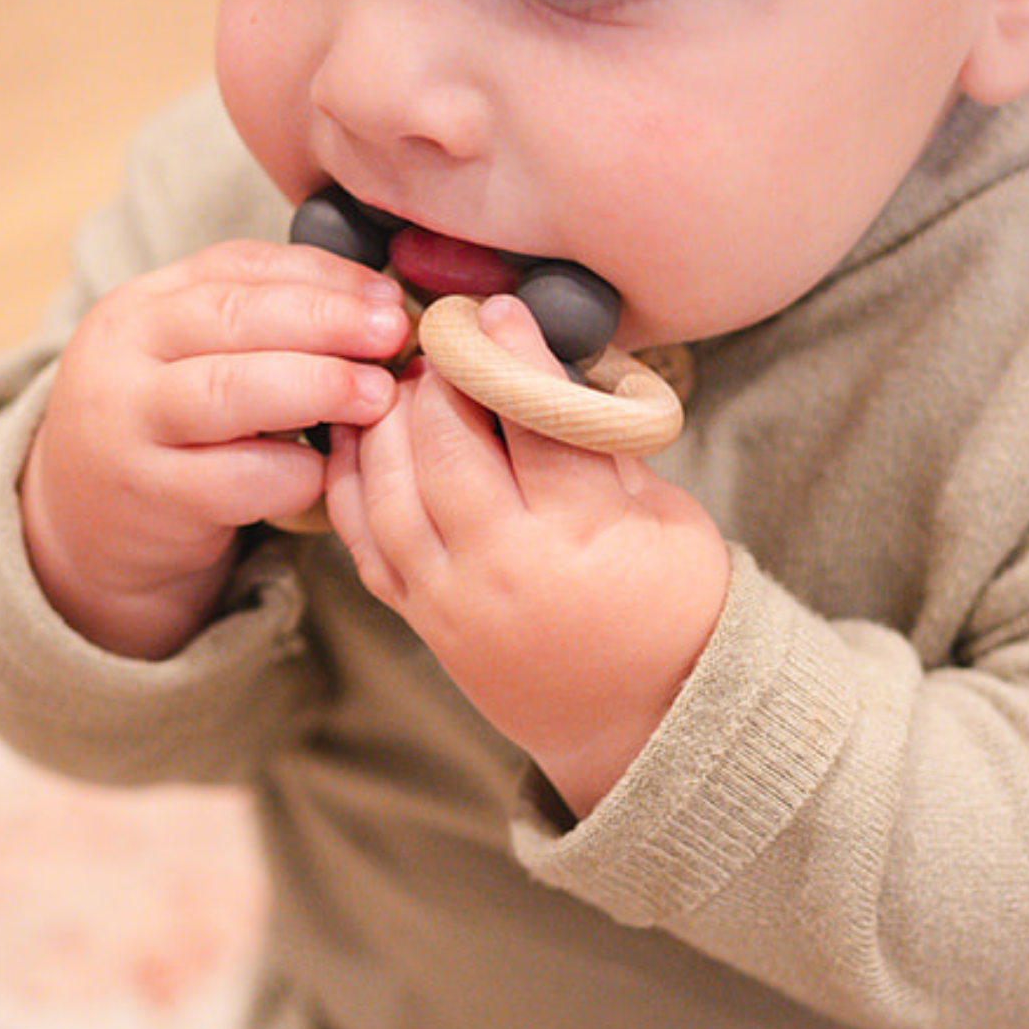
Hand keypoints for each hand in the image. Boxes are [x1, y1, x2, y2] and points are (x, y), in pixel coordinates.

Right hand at [22, 240, 411, 657]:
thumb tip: (381, 309)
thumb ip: (266, 329)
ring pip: (229, 391)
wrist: (87, 525)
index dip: (323, 276)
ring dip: (317, 387)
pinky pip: (237, 479)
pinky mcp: (151, 496)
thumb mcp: (196, 360)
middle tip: (393, 335)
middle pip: (233, 317)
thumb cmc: (174, 432)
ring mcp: (129, 424)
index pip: (238, 266)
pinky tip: (325, 470)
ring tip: (377, 395)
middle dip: (327, 320)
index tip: (386, 297)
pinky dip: (294, 473)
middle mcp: (125, 353)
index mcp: (145, 303)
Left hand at [322, 295, 730, 816]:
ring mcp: (451, 601)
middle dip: (439, 378)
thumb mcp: (665, 516)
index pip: (532, 420)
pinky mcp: (422, 620)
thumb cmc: (675, 607)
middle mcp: (503, 570)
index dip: (512, 352)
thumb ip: (601, 443)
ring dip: (389, 421)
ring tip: (411, 382)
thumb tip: (546, 358)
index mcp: (580, 539)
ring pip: (385, 488)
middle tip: (448, 337)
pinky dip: (352, 479)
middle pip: (443, 445)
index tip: (503, 310)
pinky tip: (366, 435)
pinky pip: (361, 539)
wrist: (648, 718)